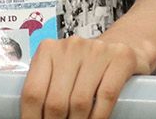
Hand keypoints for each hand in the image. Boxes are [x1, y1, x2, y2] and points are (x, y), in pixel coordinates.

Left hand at [20, 36, 147, 118]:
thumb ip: (46, 88)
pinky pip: (106, 96)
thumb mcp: (61, 71)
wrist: (124, 44)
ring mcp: (98, 50)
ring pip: (80, 101)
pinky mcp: (121, 57)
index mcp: (48, 49)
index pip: (32, 92)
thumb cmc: (86, 65)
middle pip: (56, 100)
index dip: (31, 118)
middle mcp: (72, 46)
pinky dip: (98, 117)